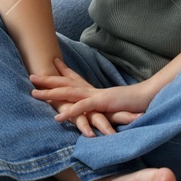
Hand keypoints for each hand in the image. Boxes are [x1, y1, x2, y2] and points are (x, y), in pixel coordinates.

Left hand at [29, 57, 151, 133]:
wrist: (149, 98)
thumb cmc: (135, 103)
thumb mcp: (116, 105)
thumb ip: (106, 108)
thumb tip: (100, 109)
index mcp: (95, 90)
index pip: (76, 78)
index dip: (63, 71)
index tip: (52, 62)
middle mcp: (93, 90)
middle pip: (66, 83)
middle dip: (48, 80)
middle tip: (31, 76)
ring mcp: (97, 95)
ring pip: (69, 93)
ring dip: (51, 94)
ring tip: (34, 93)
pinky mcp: (103, 103)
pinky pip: (82, 108)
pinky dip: (70, 112)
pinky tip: (58, 117)